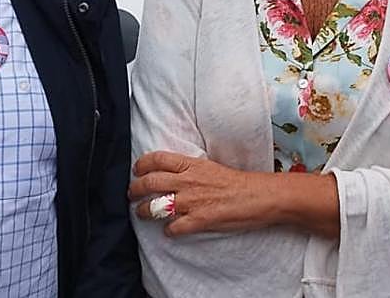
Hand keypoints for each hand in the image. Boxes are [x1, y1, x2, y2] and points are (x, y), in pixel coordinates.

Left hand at [129, 151, 267, 236]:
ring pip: (155, 207)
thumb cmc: (236, 182)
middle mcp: (187, 181)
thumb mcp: (208, 166)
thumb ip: (188, 168)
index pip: (157, 159)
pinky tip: (169, 230)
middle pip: (150, 182)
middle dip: (135, 189)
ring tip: (142, 213)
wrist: (257, 196)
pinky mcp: (198, 220)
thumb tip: (170, 172)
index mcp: (191, 164)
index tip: (137, 170)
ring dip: (144, 211)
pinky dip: (168, 231)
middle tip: (132, 194)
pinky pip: (173, 228)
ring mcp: (191, 201)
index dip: (142, 164)